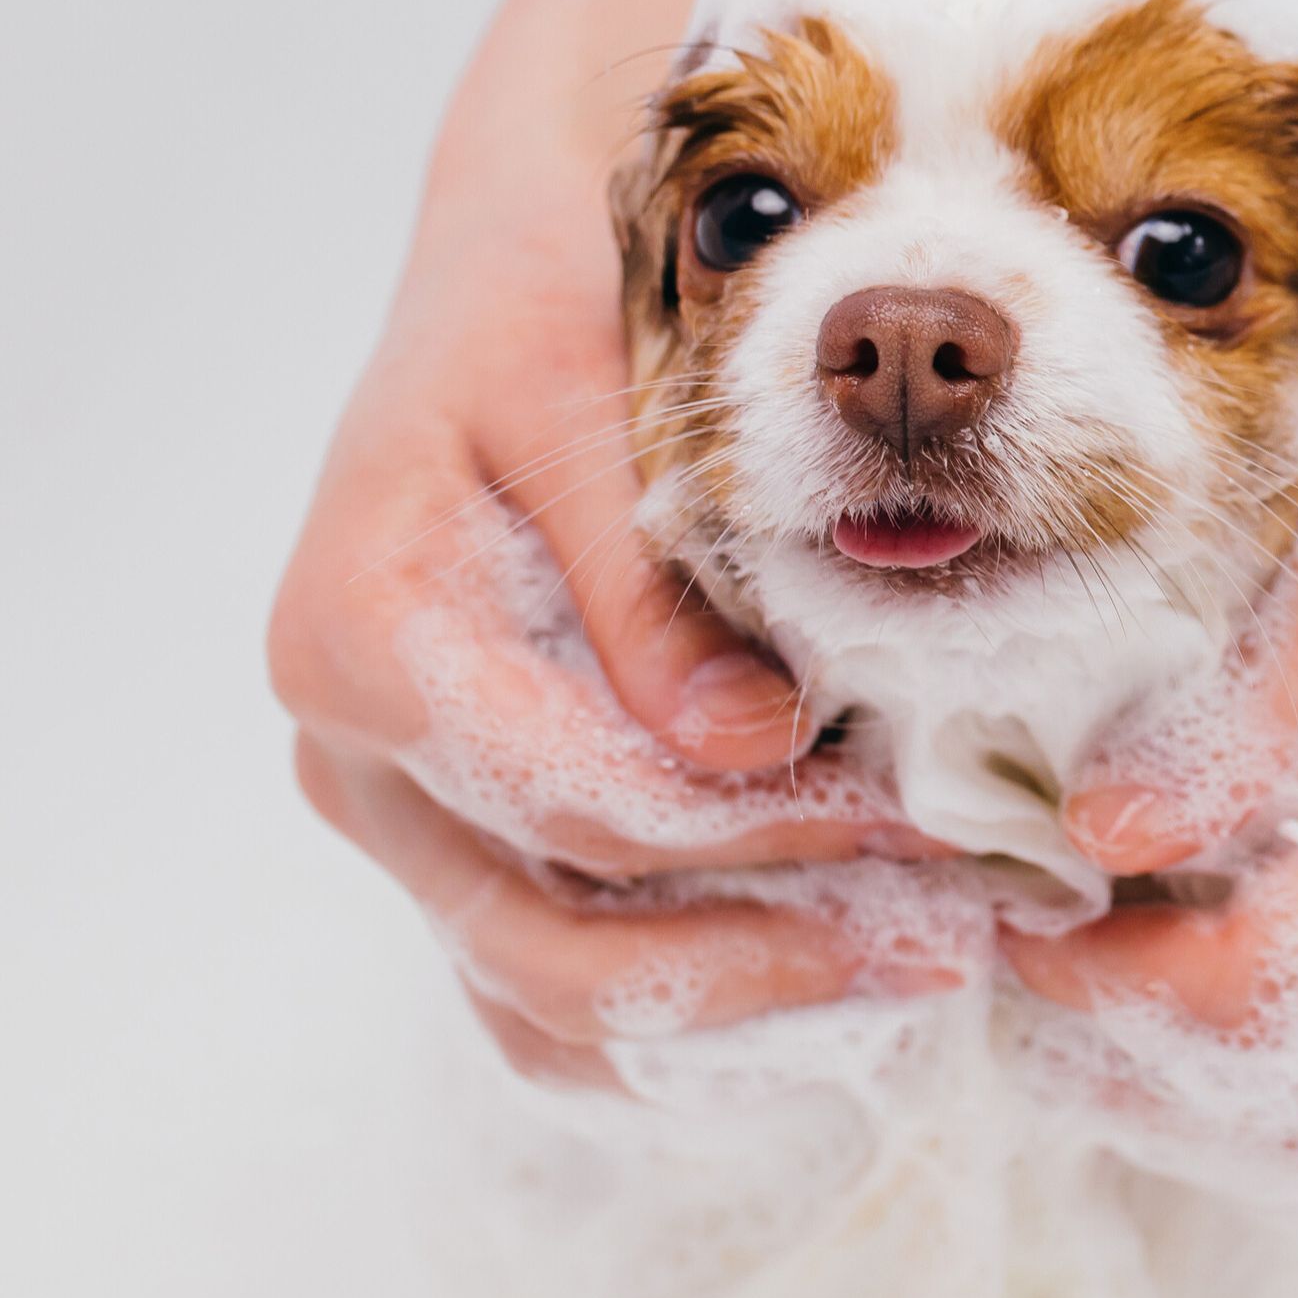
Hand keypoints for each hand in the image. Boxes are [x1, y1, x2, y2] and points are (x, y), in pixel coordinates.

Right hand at [269, 94, 949, 1088]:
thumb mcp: (589, 397)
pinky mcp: (450, 832)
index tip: (923, 830)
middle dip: (764, 957)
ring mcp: (395, 808)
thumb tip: (742, 746)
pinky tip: (824, 997)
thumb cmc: (553, 308)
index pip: (580, 801)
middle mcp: (350, 750)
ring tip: (911, 972)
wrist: (504, 276)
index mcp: (364, 635)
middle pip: (555, 937)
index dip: (761, 834)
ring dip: (735, 1013)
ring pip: (546, 995)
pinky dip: (676, 1021)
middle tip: (947, 943)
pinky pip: (541, 985)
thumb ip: (647, 581)